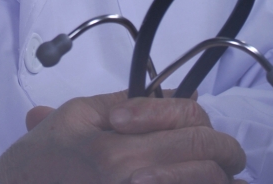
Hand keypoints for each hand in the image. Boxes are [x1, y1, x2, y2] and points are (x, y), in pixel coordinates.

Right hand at [0, 91, 246, 183]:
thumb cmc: (47, 156)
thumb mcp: (80, 114)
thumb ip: (133, 103)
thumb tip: (183, 98)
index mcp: (120, 152)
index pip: (191, 128)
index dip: (207, 123)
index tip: (203, 125)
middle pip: (210, 165)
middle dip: (226, 154)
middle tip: (225, 154)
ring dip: (217, 181)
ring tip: (212, 174)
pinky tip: (196, 183)